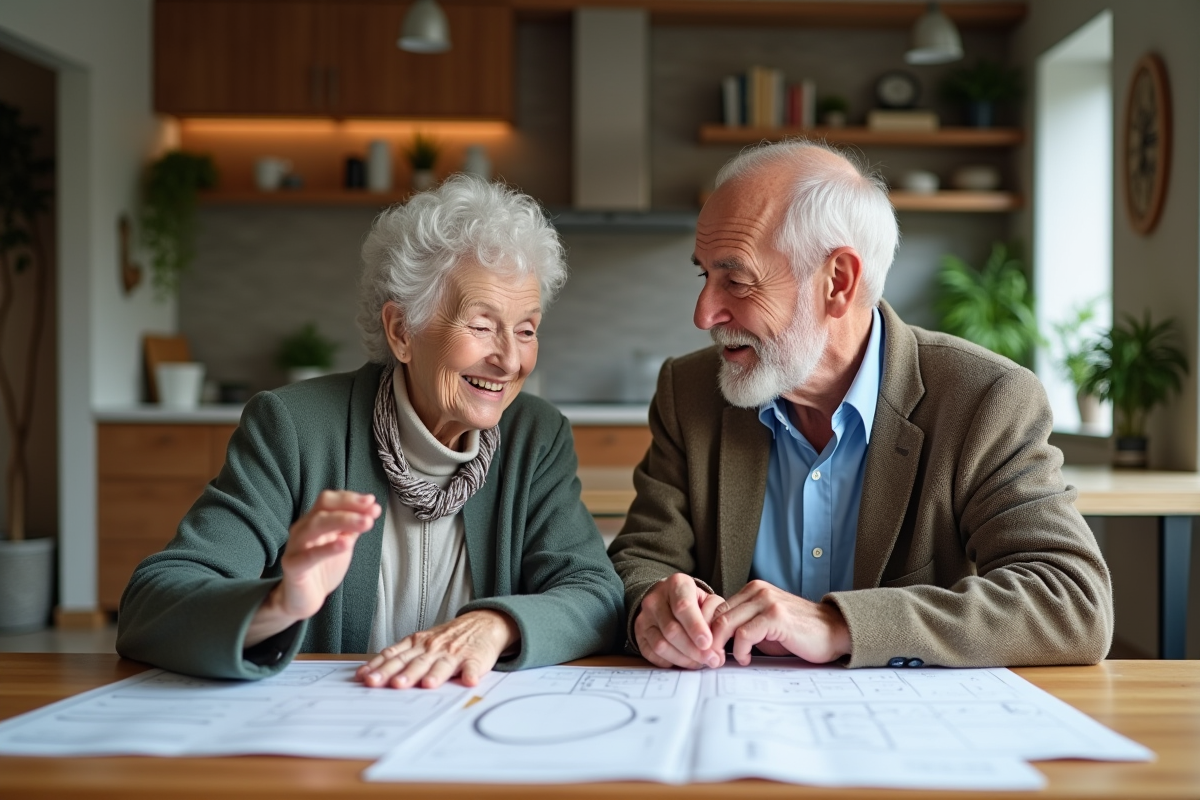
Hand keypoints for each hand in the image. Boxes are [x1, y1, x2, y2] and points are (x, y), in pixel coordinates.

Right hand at [245, 491, 380, 646]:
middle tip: (372, 511)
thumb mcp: (343, 543)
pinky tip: (345, 544)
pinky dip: (327, 548)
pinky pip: (308, 555)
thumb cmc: (323, 567)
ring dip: (343, 521)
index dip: (350, 499)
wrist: (303, 599)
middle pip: (323, 507)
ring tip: (366, 523)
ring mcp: (295, 546)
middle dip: (350, 506)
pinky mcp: (292, 566)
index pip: (329, 500)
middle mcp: (303, 528)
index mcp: (314, 520)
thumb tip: (371, 508)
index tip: (372, 502)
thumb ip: (353, 527)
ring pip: (315, 525)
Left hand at [356, 609, 518, 688]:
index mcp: (417, 644)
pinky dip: (471, 674)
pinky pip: (473, 667)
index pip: (395, 655)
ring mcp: (454, 654)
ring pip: (441, 665)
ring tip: (427, 684)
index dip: (380, 667)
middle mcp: (433, 648)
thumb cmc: (446, 638)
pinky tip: (469, 680)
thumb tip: (367, 674)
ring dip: (434, 674)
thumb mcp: (420, 642)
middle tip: (391, 684)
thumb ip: (398, 657)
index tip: (366, 678)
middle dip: (401, 673)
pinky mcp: (474, 659)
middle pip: (414, 662)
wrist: (482, 623)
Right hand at [634, 573, 725, 669]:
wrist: (669, 599)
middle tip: (712, 660)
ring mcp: (644, 617)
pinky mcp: (639, 633)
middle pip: (672, 630)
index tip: (707, 643)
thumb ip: (715, 619)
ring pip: (661, 645)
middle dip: (694, 650)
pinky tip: (684, 660)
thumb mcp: (709, 601)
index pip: (683, 607)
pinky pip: (652, 654)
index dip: (695, 627)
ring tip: (700, 662)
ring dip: (683, 659)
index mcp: (676, 584)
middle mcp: (655, 599)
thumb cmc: (694, 602)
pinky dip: (670, 661)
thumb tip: (715, 649)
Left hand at [709, 580, 850, 665]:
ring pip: (727, 623)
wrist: (834, 632)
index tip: (706, 650)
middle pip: (717, 615)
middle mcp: (758, 591)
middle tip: (711, 659)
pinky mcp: (776, 616)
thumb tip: (715, 641)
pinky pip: (744, 634)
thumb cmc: (799, 633)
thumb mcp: (765, 625)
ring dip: (721, 646)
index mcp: (753, 590)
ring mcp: (767, 601)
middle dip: (709, 640)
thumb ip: (742, 626)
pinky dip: (740, 650)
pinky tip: (746, 659)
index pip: (716, 608)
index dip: (707, 630)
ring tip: (726, 660)